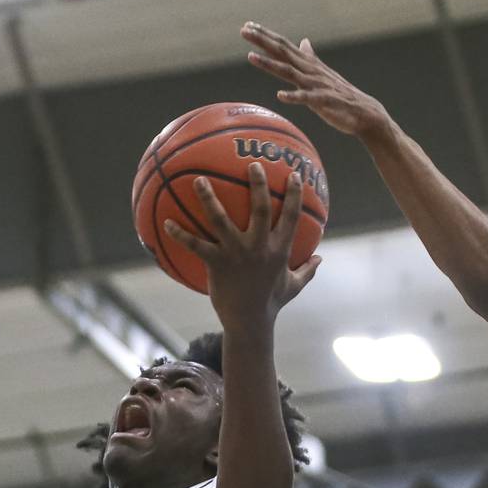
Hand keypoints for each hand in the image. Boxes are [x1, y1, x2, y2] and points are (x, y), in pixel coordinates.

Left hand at [163, 163, 320, 328]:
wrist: (249, 322)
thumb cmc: (270, 303)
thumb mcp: (293, 286)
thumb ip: (307, 271)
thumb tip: (320, 259)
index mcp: (279, 250)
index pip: (291, 217)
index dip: (293, 194)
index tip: (293, 174)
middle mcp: (259, 248)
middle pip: (261, 210)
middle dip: (258, 185)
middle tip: (252, 164)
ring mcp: (236, 254)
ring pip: (221, 220)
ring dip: (209, 199)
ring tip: (199, 180)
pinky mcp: (216, 264)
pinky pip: (196, 245)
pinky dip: (180, 234)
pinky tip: (166, 223)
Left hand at [242, 23, 390, 142]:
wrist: (364, 112)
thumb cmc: (340, 95)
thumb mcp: (321, 73)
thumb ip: (309, 57)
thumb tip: (303, 41)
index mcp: (308, 65)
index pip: (283, 46)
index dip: (266, 36)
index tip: (248, 26)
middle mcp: (310, 71)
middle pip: (283, 52)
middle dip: (263, 41)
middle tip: (244, 30)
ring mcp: (316, 85)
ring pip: (289, 72)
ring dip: (270, 64)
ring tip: (251, 57)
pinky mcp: (324, 102)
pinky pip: (307, 99)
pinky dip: (294, 96)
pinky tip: (281, 96)